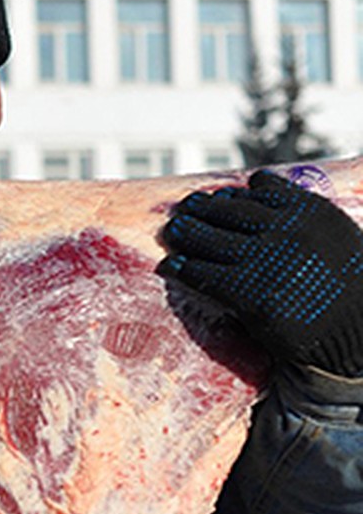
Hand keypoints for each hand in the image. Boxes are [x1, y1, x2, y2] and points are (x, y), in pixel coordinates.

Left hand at [159, 170, 362, 375]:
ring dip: (184, 233)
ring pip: (209, 239)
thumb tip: (257, 180)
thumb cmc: (348, 288)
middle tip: (182, 210)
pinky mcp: (249, 295)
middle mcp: (287, 230)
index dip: (231, 196)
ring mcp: (266, 262)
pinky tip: (169, 266)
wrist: (358, 332)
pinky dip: (181, 269)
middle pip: (227, 211)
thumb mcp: (336, 234)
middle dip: (201, 209)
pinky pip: (203, 275)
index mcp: (310, 211)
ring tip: (171, 231)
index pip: (259, 190)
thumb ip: (300, 211)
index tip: (214, 198)